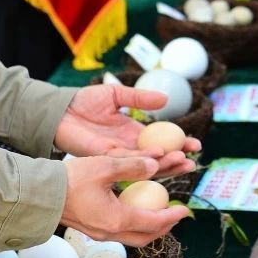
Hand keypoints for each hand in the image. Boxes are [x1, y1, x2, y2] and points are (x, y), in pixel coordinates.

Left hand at [54, 84, 201, 177]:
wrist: (61, 110)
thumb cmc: (85, 101)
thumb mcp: (117, 94)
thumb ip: (139, 98)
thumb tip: (166, 99)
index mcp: (134, 132)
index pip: (162, 141)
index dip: (178, 144)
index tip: (195, 145)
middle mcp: (129, 145)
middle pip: (158, 158)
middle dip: (177, 160)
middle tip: (194, 159)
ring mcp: (118, 153)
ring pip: (146, 163)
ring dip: (165, 163)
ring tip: (183, 161)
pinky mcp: (106, 156)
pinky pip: (129, 160)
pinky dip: (145, 158)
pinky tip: (159, 154)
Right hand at [61, 155, 191, 245]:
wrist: (39, 194)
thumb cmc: (70, 179)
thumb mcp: (104, 165)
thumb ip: (132, 166)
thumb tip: (157, 165)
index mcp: (117, 219)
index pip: (154, 223)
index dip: (172, 216)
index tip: (185, 210)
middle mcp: (110, 232)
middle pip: (146, 237)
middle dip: (164, 227)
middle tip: (175, 214)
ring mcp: (99, 234)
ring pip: (133, 237)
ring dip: (149, 227)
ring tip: (158, 211)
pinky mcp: (91, 229)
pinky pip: (120, 232)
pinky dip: (134, 224)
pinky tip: (134, 208)